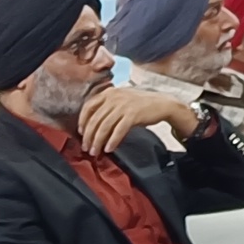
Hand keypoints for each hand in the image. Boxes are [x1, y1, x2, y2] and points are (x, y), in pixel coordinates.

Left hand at [73, 86, 201, 153]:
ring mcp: (123, 105)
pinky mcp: (133, 115)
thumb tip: (92, 123)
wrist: (162, 103)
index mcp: (109, 92)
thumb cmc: (141, 104)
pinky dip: (112, 141)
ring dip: (98, 141)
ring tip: (96, 151)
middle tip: (86, 148)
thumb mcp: (122, 98)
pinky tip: (109, 149)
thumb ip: (108, 105)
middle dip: (88, 136)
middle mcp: (114, 97)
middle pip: (95, 119)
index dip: (82, 121)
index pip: (88, 106)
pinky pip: (118, 131)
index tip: (80, 133)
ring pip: (104, 126)